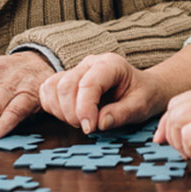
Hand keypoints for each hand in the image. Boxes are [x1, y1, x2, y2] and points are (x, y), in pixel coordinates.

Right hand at [39, 53, 168, 134]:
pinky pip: (47, 91)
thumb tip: (100, 123)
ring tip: (80, 121)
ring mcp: (76, 70)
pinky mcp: (66, 80)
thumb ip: (122, 114)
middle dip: (72, 113)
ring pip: (53, 88)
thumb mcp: (141, 106)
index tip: (90, 128)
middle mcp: (90, 63)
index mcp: (110, 64)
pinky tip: (69, 116)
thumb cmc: (143, 94)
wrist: (143, 88)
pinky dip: (53, 107)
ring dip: (61, 111)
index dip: (85, 108)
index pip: (88, 83)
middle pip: (66, 86)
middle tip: (88, 128)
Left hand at [154, 81, 190, 173]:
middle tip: (182, 150)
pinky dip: (190, 149)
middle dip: (170, 131)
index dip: (170, 120)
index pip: (183, 99)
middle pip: (175, 106)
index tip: (166, 138)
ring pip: (177, 118)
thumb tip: (189, 130)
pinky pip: (188, 134)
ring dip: (180, 141)